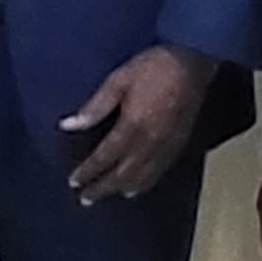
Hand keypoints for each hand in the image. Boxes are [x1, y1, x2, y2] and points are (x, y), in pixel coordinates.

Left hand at [60, 44, 215, 200]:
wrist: (193, 62)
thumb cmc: (153, 67)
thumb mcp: (118, 80)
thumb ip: (94, 107)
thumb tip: (68, 125)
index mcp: (132, 127)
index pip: (105, 158)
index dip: (88, 172)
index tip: (74, 182)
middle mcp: (150, 143)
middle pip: (123, 174)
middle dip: (103, 188)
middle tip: (86, 198)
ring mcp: (168, 145)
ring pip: (143, 177)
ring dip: (124, 188)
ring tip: (110, 196)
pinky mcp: (180, 143)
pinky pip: (161, 171)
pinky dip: (147, 182)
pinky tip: (138, 186)